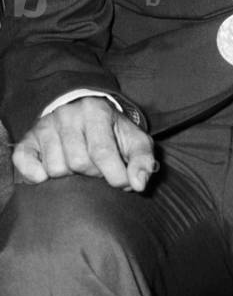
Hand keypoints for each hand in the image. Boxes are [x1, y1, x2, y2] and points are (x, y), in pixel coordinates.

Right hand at [12, 96, 156, 191]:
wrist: (84, 112)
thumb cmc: (112, 132)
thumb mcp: (134, 140)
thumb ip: (143, 160)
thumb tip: (139, 184)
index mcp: (96, 111)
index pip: (102, 152)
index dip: (114, 175)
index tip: (123, 183)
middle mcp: (67, 115)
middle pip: (78, 162)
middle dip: (93, 173)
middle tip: (98, 168)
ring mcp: (45, 126)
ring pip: (55, 168)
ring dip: (70, 175)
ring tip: (79, 165)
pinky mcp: (28, 140)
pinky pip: (25, 163)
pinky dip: (37, 175)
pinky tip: (51, 172)